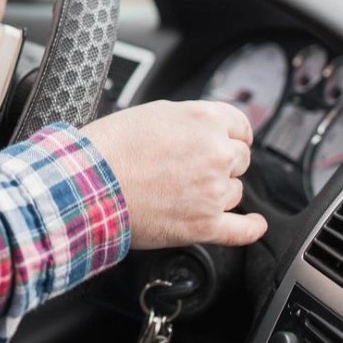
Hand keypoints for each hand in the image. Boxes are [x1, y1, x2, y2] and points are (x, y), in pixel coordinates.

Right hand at [82, 100, 267, 248]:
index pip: (240, 126)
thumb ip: (189, 119)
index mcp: (204, 120)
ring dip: (218, 191)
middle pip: (240, 158)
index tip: (229, 142)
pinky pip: (241, 230)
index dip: (232, 135)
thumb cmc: (111, 147)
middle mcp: (215, 152)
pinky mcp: (204, 224)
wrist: (89, 183)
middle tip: (194, 168)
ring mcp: (213, 190)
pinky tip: (253, 225)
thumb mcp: (154, 112)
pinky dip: (250, 228)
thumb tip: (204, 129)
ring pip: (235, 191)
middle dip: (222, 162)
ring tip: (186, 192)